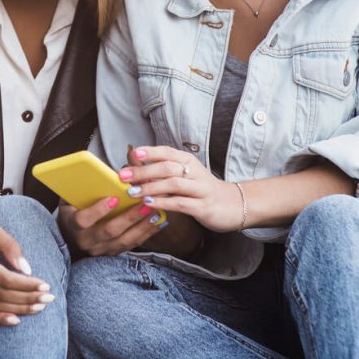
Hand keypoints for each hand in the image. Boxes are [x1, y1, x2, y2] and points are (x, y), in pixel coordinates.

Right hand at [0, 219, 53, 326]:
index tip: (45, 285)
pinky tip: (16, 320)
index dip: (26, 284)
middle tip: (48, 298)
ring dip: (19, 309)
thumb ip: (9, 245)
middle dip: (28, 298)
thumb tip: (26, 267)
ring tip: (39, 307)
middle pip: (1, 294)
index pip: (4, 278)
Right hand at [58, 197, 163, 255]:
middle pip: (110, 231)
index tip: (114, 198)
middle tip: (145, 203)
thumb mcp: (70, 200)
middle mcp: (87, 240)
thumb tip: (99, 171)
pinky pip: (132, 244)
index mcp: (73, 225)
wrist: (71, 238)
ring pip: (124, 240)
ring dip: (142, 225)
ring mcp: (101, 249)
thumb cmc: (73, 212)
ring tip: (155, 212)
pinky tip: (158, 222)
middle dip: (129, 217)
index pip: (83, 220)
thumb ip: (81, 189)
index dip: (98, 210)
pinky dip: (147, 233)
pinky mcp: (114, 253)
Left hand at [121, 146, 244, 232]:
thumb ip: (163, 170)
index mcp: (189, 161)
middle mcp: (195, 172)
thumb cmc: (201, 190)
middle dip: (143, 171)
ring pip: (173, 184)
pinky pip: (180, 203)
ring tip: (132, 192)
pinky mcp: (203, 206)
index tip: (133, 153)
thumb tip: (134, 163)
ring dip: (150, 187)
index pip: (168, 152)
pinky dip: (163, 202)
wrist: (234, 205)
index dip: (150, 151)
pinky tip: (149, 204)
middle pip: (167, 167)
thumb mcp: (185, 175)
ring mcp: (200, 189)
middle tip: (124, 176)